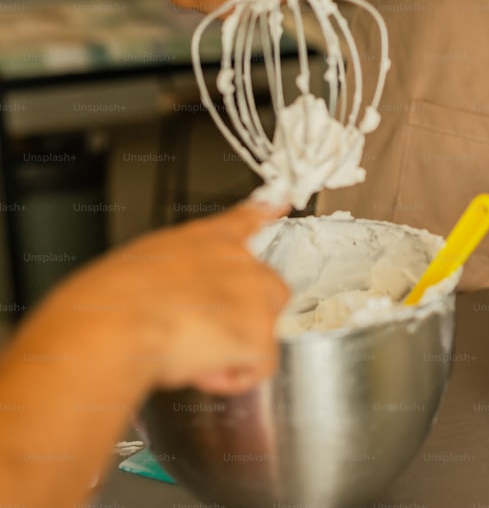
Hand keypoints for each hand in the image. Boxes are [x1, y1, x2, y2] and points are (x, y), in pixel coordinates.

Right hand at [52, 202, 289, 394]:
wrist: (117, 324)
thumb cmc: (112, 301)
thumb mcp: (141, 265)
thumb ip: (175, 271)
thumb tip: (173, 291)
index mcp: (208, 240)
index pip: (247, 218)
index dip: (267, 210)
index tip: (281, 204)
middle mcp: (241, 262)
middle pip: (271, 290)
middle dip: (247, 317)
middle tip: (205, 334)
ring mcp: (256, 298)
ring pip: (265, 331)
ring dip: (236, 349)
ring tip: (193, 354)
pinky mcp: (260, 336)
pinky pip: (258, 367)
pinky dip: (231, 379)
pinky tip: (201, 372)